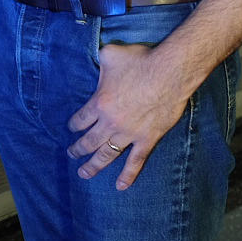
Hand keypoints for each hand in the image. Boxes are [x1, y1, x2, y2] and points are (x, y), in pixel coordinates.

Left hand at [66, 43, 197, 189]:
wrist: (170, 72)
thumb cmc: (140, 60)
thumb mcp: (111, 54)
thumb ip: (99, 60)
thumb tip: (96, 57)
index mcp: (99, 102)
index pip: (80, 119)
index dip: (73, 125)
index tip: (71, 128)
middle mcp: (110, 122)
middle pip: (89, 141)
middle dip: (78, 149)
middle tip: (71, 155)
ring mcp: (129, 133)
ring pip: (107, 155)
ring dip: (94, 166)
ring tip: (84, 173)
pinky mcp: (147, 139)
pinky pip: (136, 161)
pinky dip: (128, 175)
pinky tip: (120, 186)